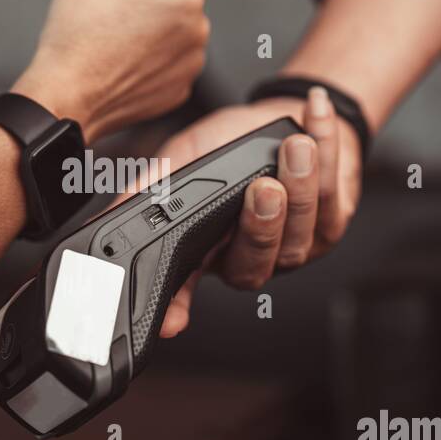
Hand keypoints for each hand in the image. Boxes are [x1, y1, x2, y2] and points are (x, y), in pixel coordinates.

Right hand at [12, 0, 208, 140]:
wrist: (65, 98)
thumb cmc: (77, 35)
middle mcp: (197, 29)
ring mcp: (188, 64)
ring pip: (152, 22)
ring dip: (124, 18)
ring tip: (92, 31)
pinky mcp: (173, 90)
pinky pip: (153, 56)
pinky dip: (131, 51)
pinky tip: (105, 56)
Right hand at [154, 87, 361, 337]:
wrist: (286, 118)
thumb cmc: (231, 143)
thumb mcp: (182, 158)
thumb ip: (152, 187)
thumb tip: (107, 218)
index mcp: (207, 249)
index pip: (183, 288)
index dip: (176, 307)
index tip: (171, 321)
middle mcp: (248, 256)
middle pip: (255, 262)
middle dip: (263, 225)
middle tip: (263, 187)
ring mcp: (292, 246)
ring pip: (300, 231)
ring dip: (303, 185)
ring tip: (296, 146)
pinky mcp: (330, 225)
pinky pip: (333, 198)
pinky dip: (328, 154)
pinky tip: (314, 123)